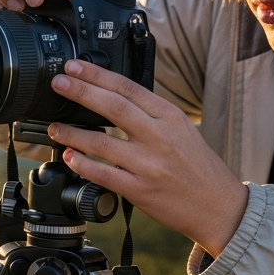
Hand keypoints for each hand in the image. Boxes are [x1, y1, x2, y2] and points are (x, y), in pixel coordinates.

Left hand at [48, 61, 248, 256]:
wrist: (219, 207)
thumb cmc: (199, 169)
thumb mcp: (182, 132)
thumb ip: (152, 117)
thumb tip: (116, 102)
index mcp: (170, 117)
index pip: (128, 88)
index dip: (97, 75)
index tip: (75, 67)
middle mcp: (159, 137)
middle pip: (112, 107)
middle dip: (80, 92)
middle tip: (58, 84)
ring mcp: (149, 164)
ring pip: (101, 142)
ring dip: (72, 132)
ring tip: (54, 126)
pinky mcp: (140, 190)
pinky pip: (103, 174)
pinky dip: (82, 164)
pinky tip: (69, 157)